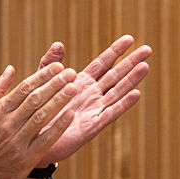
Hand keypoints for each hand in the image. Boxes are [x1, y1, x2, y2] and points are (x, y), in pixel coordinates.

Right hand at [0, 62, 78, 178]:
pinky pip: (46, 139)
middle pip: (35, 99)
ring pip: (42, 116)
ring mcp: (17, 141)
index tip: (58, 66)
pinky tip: (70, 115)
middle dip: (55, 84)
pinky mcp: (27, 157)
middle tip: (71, 73)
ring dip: (59, 101)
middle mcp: (8, 124)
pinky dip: (58, 126)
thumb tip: (10, 69)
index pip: (24, 89)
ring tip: (74, 88)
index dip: (42, 76)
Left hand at [40, 35, 151, 163]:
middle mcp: (91, 96)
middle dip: (131, 62)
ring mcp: (94, 111)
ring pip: (117, 93)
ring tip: (145, 66)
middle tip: (148, 49)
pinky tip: (136, 94)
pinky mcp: (92, 127)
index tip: (130, 38)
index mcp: (81, 84)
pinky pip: (110, 114)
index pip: (102, 63)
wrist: (32, 140)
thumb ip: (49, 64)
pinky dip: (123, 104)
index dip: (115, 51)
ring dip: (131, 80)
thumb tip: (58, 43)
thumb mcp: (41, 83)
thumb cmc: (37, 112)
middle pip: (115, 76)